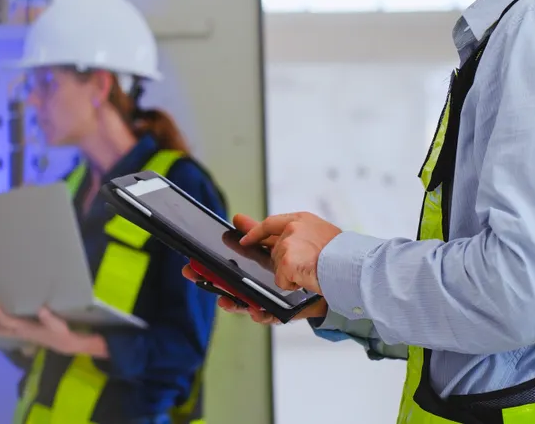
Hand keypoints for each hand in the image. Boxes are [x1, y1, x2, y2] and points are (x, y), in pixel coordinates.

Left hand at [0, 300, 100, 356]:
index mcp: (25, 329)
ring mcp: (19, 333)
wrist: (64, 343)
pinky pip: (3, 330)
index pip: (7, 321)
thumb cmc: (61, 332)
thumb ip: (49, 318)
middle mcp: (19, 332)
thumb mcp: (58, 325)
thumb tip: (41, 309)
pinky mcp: (21, 332)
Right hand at [181, 214, 329, 324]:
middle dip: (213, 283)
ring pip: (246, 302)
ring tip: (226, 300)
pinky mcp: (286, 310)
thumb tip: (237, 218)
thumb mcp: (283, 235)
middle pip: (232, 286)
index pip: (230, 267)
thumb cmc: (312, 254)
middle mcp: (262, 282)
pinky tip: (256, 310)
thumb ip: (260, 231)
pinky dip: (262, 314)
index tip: (191, 267)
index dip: (210, 269)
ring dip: (234, 302)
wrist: (343, 270)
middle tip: (195, 278)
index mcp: (258, 266)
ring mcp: (272, 297)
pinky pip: (271, 315)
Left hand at [240, 211, 341, 293]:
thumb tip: (258, 228)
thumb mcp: (320, 235)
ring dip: (292, 274)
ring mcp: (287, 244)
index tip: (244, 239)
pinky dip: (294, 285)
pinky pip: (282, 280)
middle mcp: (292, 228)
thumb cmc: (344, 255)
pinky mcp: (286, 261)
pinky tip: (308, 280)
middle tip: (301, 267)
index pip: (271, 223)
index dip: (255, 232)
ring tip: (313, 271)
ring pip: (278, 267)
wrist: (355, 266)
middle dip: (283, 263)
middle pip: (274, 250)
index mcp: (302, 219)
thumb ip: (296, 233)